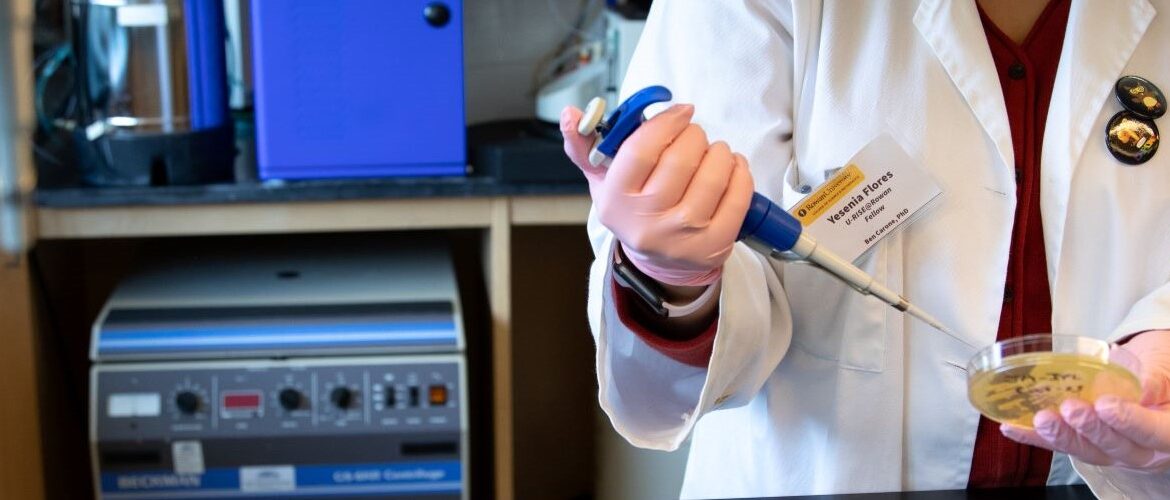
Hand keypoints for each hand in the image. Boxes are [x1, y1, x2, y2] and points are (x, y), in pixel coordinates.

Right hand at [560, 104, 753, 285]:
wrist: (660, 261)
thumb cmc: (634, 210)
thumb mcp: (604, 182)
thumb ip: (584, 146)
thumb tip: (571, 114)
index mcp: (616, 201)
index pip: (642, 150)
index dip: (666, 122)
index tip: (681, 111)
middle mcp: (647, 222)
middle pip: (681, 158)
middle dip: (694, 136)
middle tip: (694, 135)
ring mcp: (683, 236)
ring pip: (713, 173)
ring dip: (719, 151)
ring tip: (714, 152)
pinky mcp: (715, 245)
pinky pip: (738, 195)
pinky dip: (740, 171)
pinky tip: (731, 167)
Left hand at [1001, 330, 1169, 471]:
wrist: (1149, 379)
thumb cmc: (1161, 372)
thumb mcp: (1165, 369)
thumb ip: (1155, 379)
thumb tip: (1142, 387)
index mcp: (1167, 430)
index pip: (1153, 433)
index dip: (1130, 422)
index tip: (1107, 405)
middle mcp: (1141, 448)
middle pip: (1116, 447)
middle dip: (1089, 429)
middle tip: (1069, 408)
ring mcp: (1110, 450)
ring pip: (1085, 451)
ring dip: (1060, 436)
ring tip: (1040, 419)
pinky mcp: (1084, 445)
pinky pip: (1059, 445)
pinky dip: (1034, 437)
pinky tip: (1011, 427)